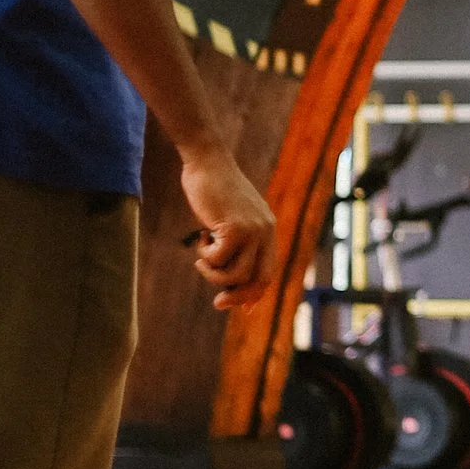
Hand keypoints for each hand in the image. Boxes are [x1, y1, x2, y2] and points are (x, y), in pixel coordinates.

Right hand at [177, 138, 276, 310]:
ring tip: (202, 258)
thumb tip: (230, 279)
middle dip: (239, 297)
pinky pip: (218, 260)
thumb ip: (236, 244)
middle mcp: (266, 231)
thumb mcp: (230, 218)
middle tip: (219, 303)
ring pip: (237, 274)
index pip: (268, 271)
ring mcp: (253, 230)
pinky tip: (200, 238)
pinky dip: (205, 256)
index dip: (255, 293)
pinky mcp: (235, 228)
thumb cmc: (213, 190)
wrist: (206, 161)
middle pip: (259, 280)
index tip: (240, 307)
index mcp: (268, 229)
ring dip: (214, 274)